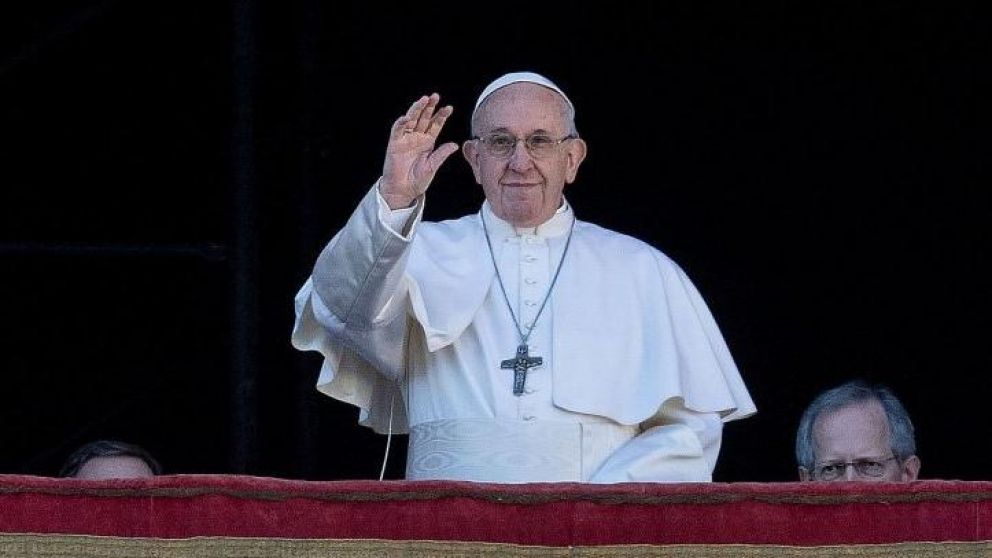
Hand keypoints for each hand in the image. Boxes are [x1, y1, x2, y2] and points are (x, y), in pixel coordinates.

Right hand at [379, 93, 458, 209]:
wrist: (403, 190)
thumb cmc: (417, 180)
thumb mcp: (432, 166)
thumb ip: (442, 154)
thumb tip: (455, 144)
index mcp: (428, 142)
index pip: (436, 125)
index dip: (442, 116)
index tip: (449, 108)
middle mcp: (417, 137)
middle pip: (424, 118)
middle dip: (429, 107)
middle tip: (435, 96)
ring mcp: (406, 139)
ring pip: (411, 120)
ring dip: (416, 109)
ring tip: (423, 100)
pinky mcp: (395, 143)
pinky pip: (397, 130)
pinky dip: (401, 123)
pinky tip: (407, 117)